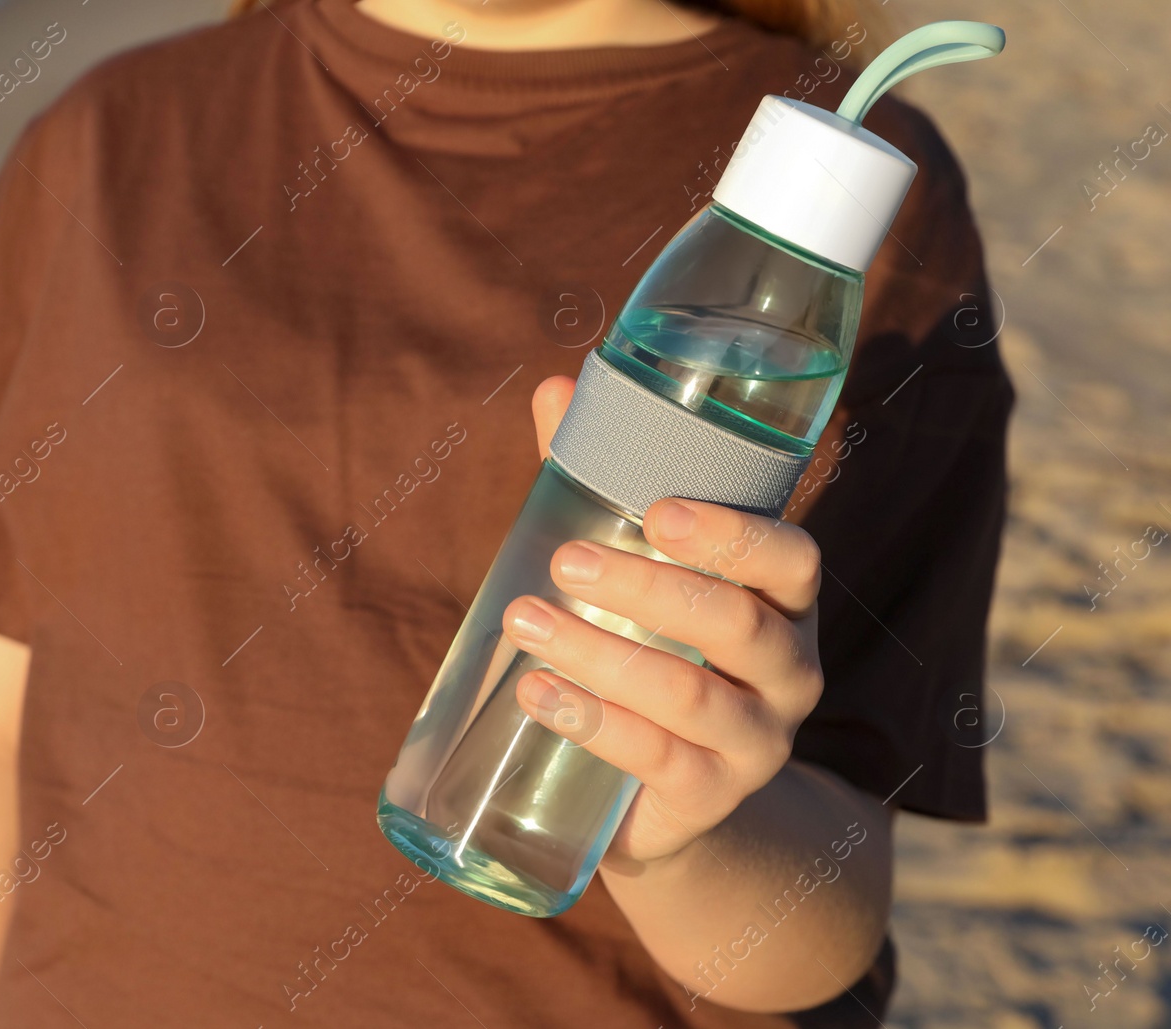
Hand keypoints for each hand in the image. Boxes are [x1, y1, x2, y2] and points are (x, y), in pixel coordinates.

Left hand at [504, 376, 824, 866]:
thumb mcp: (637, 571)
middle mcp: (790, 670)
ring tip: (525, 622)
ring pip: (685, 692)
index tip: (657, 510)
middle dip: (643, 587)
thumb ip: (603, 485)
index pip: (789, 557)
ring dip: (597, 654)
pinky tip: (536, 693)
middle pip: (735, 622)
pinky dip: (590, 721)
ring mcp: (758, 741)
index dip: (731, 533)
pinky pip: (655, 758)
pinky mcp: (712, 797)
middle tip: (563, 562)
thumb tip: (557, 390)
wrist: (672, 795)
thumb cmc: (654, 650)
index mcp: (783, 602)